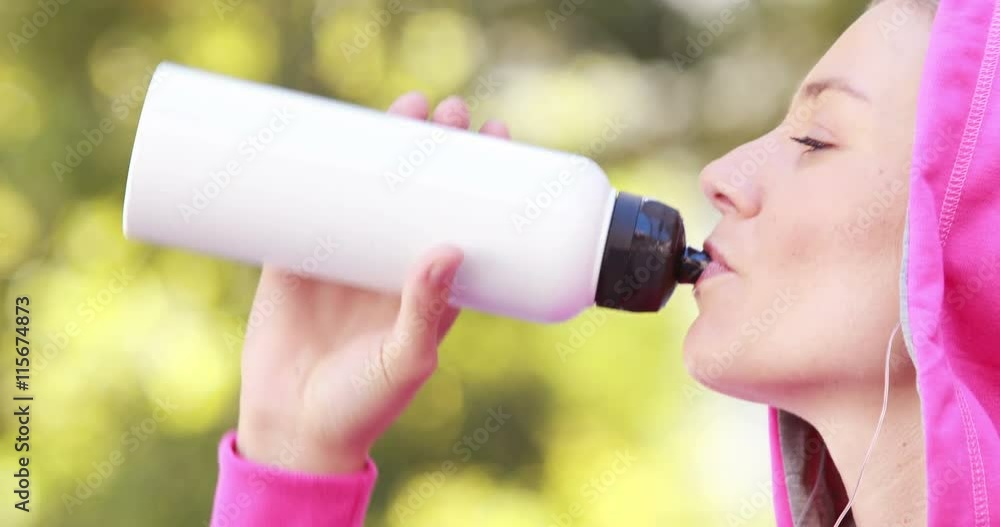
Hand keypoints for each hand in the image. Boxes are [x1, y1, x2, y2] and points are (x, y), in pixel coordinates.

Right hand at [235, 92, 510, 472]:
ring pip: (369, 185)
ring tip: (406, 106)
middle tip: (452, 111)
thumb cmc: (363, 406)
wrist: (292, 429)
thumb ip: (426, 310)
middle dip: (438, 147)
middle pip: (420, 189)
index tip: (498, 137)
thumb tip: (449, 249)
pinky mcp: (295, 258)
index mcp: (430, 288)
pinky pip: (308, 201)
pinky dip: (317, 168)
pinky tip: (329, 131)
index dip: (483, 178)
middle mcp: (391, 264)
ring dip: (387, 144)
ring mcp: (343, 256)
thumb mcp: (405, 360)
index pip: (465, 217)